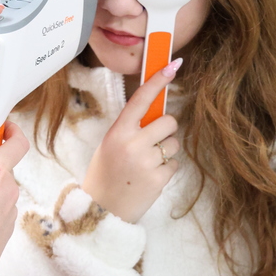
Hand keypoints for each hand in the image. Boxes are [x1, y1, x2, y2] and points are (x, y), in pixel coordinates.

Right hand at [82, 60, 181, 222]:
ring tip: (147, 164)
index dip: (158, 80)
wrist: (100, 210)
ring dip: (166, 151)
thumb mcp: (110, 145)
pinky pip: (175, 164)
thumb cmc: (106, 174)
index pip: (141, 99)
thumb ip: (131, 128)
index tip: (173, 65)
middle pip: (168, 121)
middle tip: (152, 142)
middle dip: (166, 129)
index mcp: (118, 131)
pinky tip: (150, 178)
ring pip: (174, 143)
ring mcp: (146, 161)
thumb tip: (159, 112)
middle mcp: (132, 143)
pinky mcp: (158, 179)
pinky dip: (166, 169)